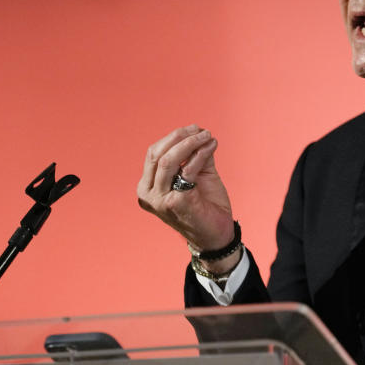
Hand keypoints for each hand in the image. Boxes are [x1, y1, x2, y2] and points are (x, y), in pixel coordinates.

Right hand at [137, 125, 236, 261]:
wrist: (216, 235)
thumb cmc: (205, 206)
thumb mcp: (198, 176)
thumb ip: (195, 156)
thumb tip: (199, 133)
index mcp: (148, 187)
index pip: (154, 153)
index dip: (173, 137)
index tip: (194, 128)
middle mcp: (148, 194)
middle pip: (158, 154)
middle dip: (180, 137)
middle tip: (201, 130)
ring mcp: (160, 200)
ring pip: (169, 160)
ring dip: (190, 143)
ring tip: (207, 136)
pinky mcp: (177, 202)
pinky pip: (188, 170)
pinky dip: (200, 154)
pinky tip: (211, 147)